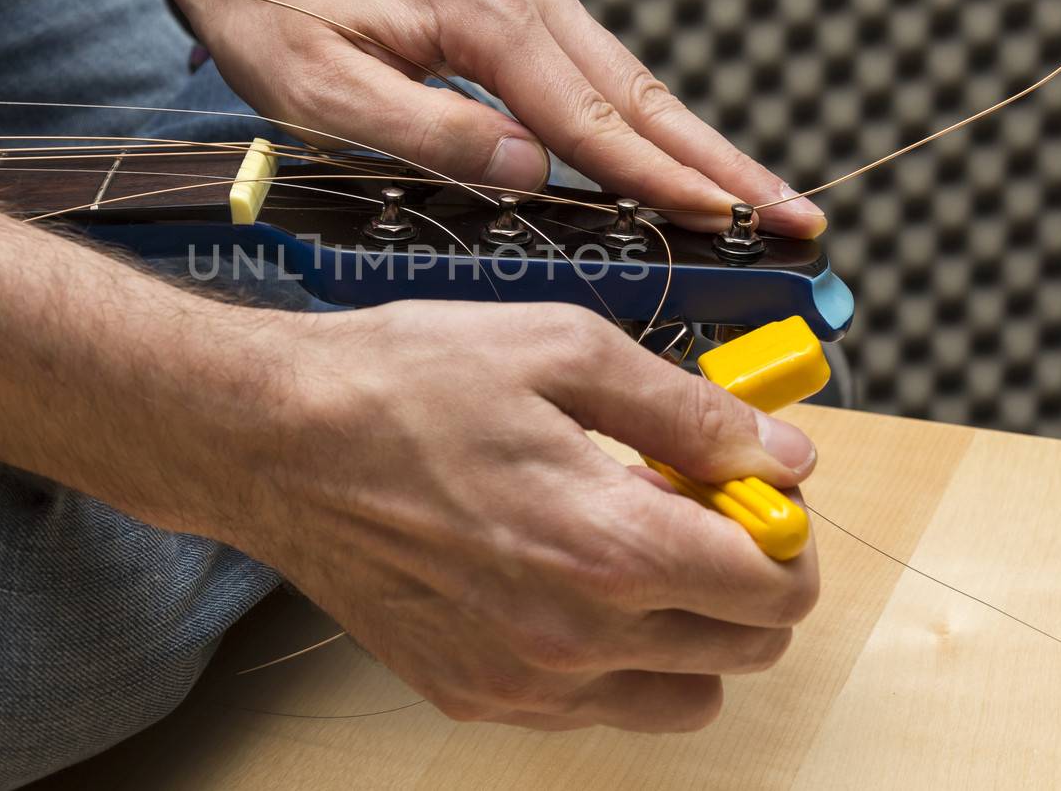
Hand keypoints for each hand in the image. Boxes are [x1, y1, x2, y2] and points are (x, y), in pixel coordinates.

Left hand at [180, 0, 824, 236]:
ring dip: (701, 147)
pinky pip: (604, 79)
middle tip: (795, 215)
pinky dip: (651, 126)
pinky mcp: (524, 11)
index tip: (726, 221)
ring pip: (635, 86)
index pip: (593, 119)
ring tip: (762, 200)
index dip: (663, 179)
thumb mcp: (327, 95)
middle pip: (645, 96)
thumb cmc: (279, 19)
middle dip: (724, 163)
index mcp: (490, 18)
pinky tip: (679, 163)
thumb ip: (431, 135)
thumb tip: (527, 172)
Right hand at [221, 300, 819, 731]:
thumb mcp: (564, 351)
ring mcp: (525, 682)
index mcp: (614, 547)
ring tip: (630, 552)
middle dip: (747, 577)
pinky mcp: (476, 696)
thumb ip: (690, 412)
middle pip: (747, 650)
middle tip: (691, 510)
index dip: (784, 532)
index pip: (778, 588)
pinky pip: (596, 708)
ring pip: (683, 696)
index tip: (752, 493)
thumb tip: (781, 454)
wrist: (276, 441)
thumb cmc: (404, 385)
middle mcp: (577, 637)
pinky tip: (563, 579)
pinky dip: (611, 657)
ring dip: (687, 630)